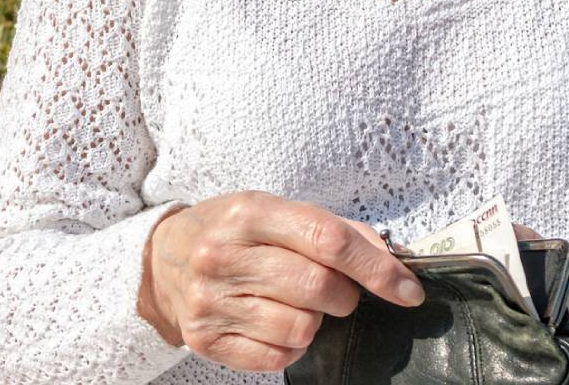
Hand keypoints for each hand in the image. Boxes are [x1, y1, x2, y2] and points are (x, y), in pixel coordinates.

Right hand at [138, 191, 424, 372]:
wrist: (160, 259)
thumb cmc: (232, 232)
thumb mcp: (275, 211)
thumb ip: (334, 230)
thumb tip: (391, 260)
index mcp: (248, 213)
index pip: (328, 240)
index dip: (377, 269)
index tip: (408, 290)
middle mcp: (223, 255)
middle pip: (319, 287)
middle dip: (346, 296)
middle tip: (338, 292)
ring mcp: (209, 301)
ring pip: (301, 328)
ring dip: (315, 321)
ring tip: (296, 304)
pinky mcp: (204, 339)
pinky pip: (277, 358)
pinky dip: (291, 346)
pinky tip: (275, 322)